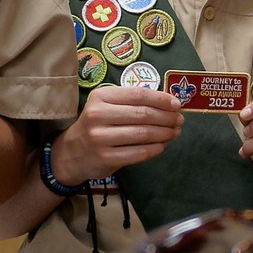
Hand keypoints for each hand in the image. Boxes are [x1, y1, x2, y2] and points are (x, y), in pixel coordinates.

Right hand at [52, 86, 183, 183]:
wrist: (73, 152)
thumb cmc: (98, 125)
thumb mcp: (107, 106)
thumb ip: (132, 102)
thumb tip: (170, 104)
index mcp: (101, 97)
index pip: (138, 94)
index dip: (161, 99)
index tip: (177, 104)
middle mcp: (98, 115)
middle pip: (142, 114)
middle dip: (166, 117)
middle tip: (179, 120)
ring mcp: (100, 138)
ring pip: (143, 134)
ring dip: (164, 133)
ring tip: (175, 133)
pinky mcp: (106, 157)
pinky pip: (138, 152)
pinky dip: (155, 149)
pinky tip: (163, 145)